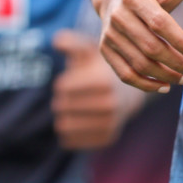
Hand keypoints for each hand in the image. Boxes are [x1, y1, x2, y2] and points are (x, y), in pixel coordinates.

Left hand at [51, 30, 142, 149]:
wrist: (126, 92)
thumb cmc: (99, 68)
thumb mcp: (88, 51)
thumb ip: (72, 43)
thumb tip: (57, 41)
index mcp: (103, 82)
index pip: (63, 88)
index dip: (61, 84)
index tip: (69, 82)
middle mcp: (109, 105)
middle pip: (63, 107)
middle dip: (61, 100)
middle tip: (69, 97)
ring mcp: (110, 124)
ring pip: (65, 127)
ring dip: (62, 117)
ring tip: (70, 110)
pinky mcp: (107, 138)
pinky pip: (72, 141)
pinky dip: (68, 133)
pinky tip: (75, 122)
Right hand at [95, 0, 182, 92]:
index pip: (159, 23)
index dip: (179, 40)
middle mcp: (117, 16)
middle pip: (150, 47)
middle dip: (175, 63)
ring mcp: (109, 34)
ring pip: (139, 63)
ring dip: (165, 76)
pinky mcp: (106, 49)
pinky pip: (125, 74)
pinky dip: (145, 84)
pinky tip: (165, 86)